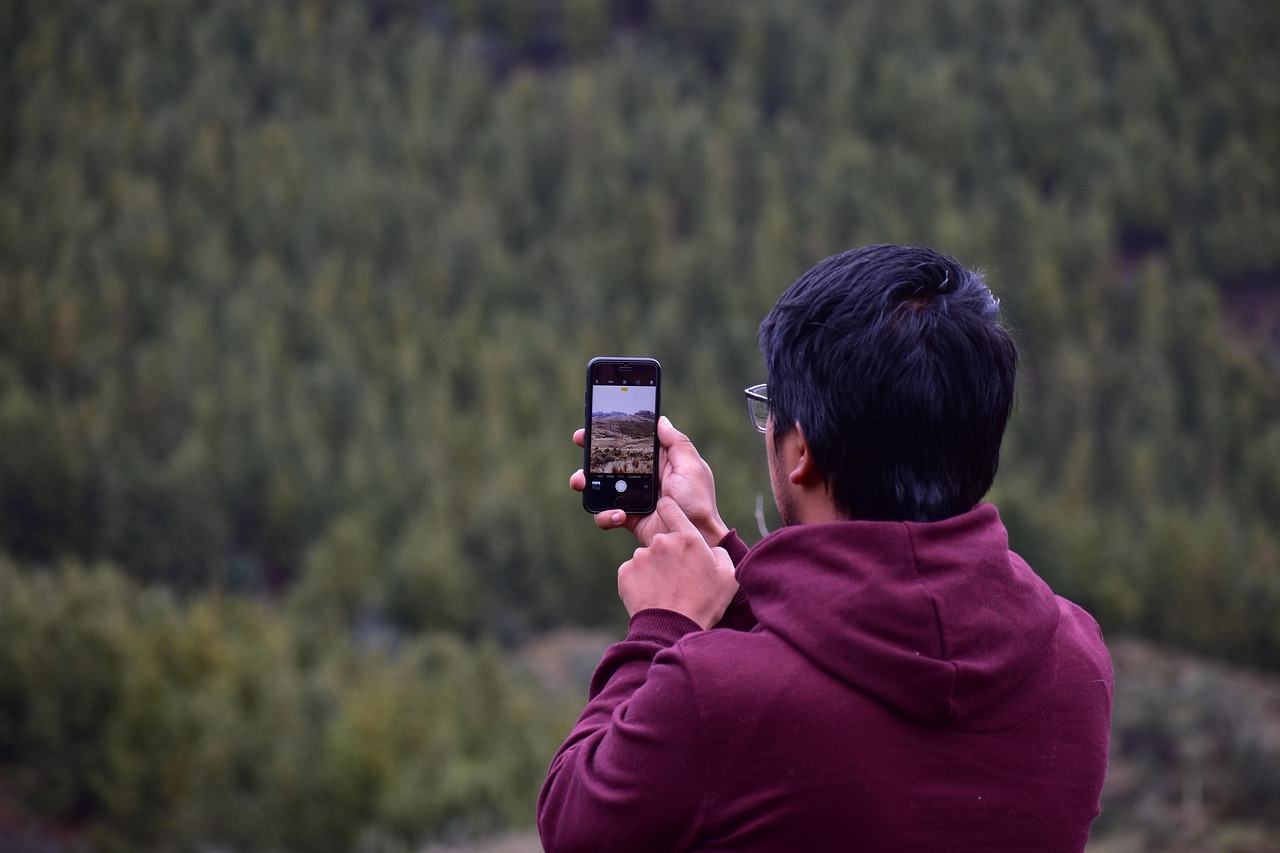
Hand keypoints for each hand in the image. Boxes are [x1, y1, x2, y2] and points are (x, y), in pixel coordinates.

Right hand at [570, 416, 729, 547]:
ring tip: (581, 482)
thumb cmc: (699, 503)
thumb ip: (677, 444)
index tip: (594, 424)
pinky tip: (618, 515)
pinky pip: (606, 515)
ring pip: (600, 487)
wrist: (697, 539)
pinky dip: (606, 515)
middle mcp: (642, 477)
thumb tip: (661, 420)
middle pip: (609, 461)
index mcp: (658, 461)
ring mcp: (632, 498)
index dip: (612, 433)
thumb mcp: (692, 467)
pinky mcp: (627, 518)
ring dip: (586, 483)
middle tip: (579, 442)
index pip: (631, 442)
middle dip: (590, 452)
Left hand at [616, 497, 738, 628]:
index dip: (669, 509)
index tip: (670, 516)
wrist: (672, 629)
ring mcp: (640, 556)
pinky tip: (652, 595)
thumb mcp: (728, 577)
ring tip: (666, 591)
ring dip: (654, 569)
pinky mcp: (625, 572)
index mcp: (687, 538)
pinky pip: (633, 572)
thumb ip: (720, 554)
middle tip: (678, 578)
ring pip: (647, 557)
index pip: (670, 507)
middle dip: (668, 554)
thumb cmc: (704, 604)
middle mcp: (661, 542)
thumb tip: (710, 550)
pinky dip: (640, 581)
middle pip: (662, 540)